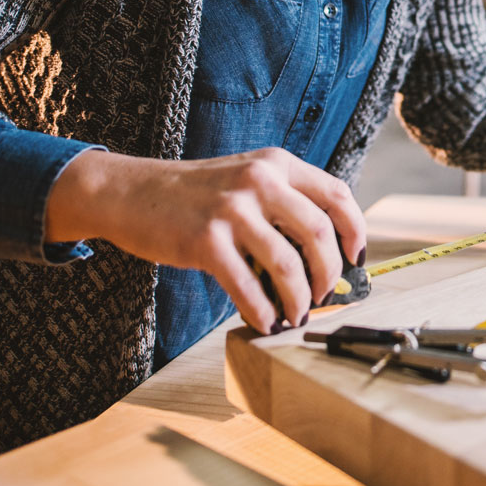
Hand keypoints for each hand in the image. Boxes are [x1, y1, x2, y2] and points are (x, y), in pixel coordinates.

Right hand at [45, 147, 365, 334]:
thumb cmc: (195, 194)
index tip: (355, 258)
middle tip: (322, 294)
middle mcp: (260, 180)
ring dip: (298, 299)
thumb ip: (283, 204)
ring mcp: (233, 210)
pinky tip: (265, 321)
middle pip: (319, 233)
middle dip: (328, 273)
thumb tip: (321, 256)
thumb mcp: (246, 179)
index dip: (353, 231)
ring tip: (295, 314)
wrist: (130, 192)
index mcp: (277, 164)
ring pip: (288, 265)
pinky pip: (247, 285)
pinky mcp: (206, 240)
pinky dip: (262, 310)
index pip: (337, 195)